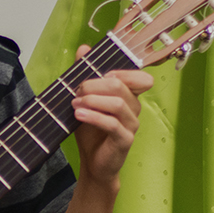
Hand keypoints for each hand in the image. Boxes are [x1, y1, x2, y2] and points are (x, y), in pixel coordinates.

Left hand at [70, 44, 153, 186]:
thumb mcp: (86, 101)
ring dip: (93, 100)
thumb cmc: (92, 132)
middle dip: (95, 84)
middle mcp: (134, 108)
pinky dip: (94, 116)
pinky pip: (112, 124)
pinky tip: (79, 114)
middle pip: (121, 86)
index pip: (138, 77)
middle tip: (77, 91)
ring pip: (118, 103)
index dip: (119, 71)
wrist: (93, 164)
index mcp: (129, 96)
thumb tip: (84, 49)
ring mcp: (132, 125)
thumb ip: (86, 75)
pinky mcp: (125, 140)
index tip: (96, 75)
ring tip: (75, 103)